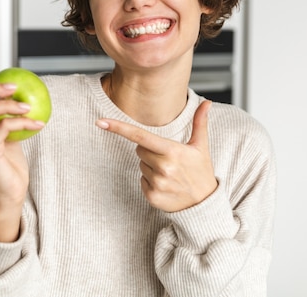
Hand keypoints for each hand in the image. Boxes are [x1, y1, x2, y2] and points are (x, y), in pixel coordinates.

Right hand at [0, 75, 44, 240]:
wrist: (12, 190)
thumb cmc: (10, 162)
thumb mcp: (8, 132)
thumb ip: (6, 115)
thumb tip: (21, 91)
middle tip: (14, 87)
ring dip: (7, 103)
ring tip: (27, 107)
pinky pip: (2, 127)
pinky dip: (22, 122)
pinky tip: (37, 123)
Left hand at [96, 101, 217, 211]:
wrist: (204, 204)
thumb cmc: (201, 171)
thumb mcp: (201, 146)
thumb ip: (200, 123)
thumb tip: (206, 103)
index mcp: (172, 151)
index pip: (140, 136)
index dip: (118, 128)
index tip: (100, 122)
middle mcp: (163, 167)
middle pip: (139, 149)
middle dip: (150, 151)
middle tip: (169, 159)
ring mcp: (157, 183)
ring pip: (140, 165)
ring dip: (151, 167)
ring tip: (170, 174)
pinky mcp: (151, 196)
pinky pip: (141, 181)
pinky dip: (150, 182)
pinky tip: (166, 185)